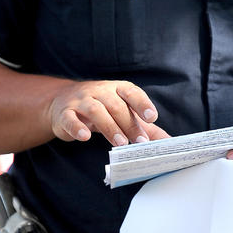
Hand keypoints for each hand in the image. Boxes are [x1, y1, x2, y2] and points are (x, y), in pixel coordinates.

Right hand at [48, 80, 169, 146]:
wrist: (62, 102)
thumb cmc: (102, 108)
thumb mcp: (124, 113)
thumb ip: (145, 127)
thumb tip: (170, 143)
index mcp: (117, 89)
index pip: (132, 92)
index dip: (142, 104)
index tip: (152, 117)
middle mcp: (99, 91)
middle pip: (116, 105)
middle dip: (129, 124)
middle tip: (140, 142)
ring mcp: (81, 101)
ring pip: (95, 111)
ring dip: (109, 127)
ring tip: (120, 143)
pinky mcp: (64, 113)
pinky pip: (70, 118)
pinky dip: (77, 127)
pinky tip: (85, 137)